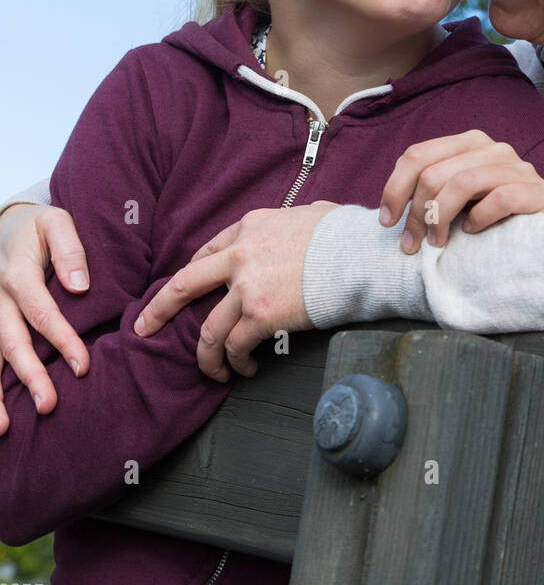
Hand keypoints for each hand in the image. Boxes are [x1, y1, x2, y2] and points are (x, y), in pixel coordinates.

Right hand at [0, 203, 91, 433]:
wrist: (3, 225)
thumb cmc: (35, 227)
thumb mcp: (55, 222)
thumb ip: (70, 249)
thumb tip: (80, 286)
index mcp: (17, 274)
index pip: (41, 312)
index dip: (63, 340)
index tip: (83, 367)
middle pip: (11, 342)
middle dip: (30, 376)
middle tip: (49, 405)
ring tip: (4, 428)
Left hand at [132, 202, 337, 380]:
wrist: (357, 255)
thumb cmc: (342, 235)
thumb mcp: (308, 213)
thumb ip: (292, 222)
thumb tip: (303, 222)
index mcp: (249, 227)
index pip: (207, 253)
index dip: (194, 276)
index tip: (186, 292)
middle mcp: (239, 256)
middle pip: (184, 286)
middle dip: (158, 310)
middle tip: (144, 327)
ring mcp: (246, 287)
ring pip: (207, 330)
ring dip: (205, 356)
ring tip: (213, 371)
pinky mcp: (259, 316)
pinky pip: (234, 346)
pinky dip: (235, 362)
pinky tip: (244, 368)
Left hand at [378, 131, 543, 253]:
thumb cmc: (493, 220)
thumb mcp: (457, 201)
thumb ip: (431, 192)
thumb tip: (388, 212)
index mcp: (469, 142)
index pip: (417, 154)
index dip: (395, 187)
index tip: (387, 221)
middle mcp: (493, 148)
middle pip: (435, 172)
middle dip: (416, 212)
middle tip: (412, 244)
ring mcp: (519, 167)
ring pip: (464, 182)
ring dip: (441, 217)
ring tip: (437, 243)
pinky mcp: (540, 192)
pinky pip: (500, 199)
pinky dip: (480, 218)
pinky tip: (473, 232)